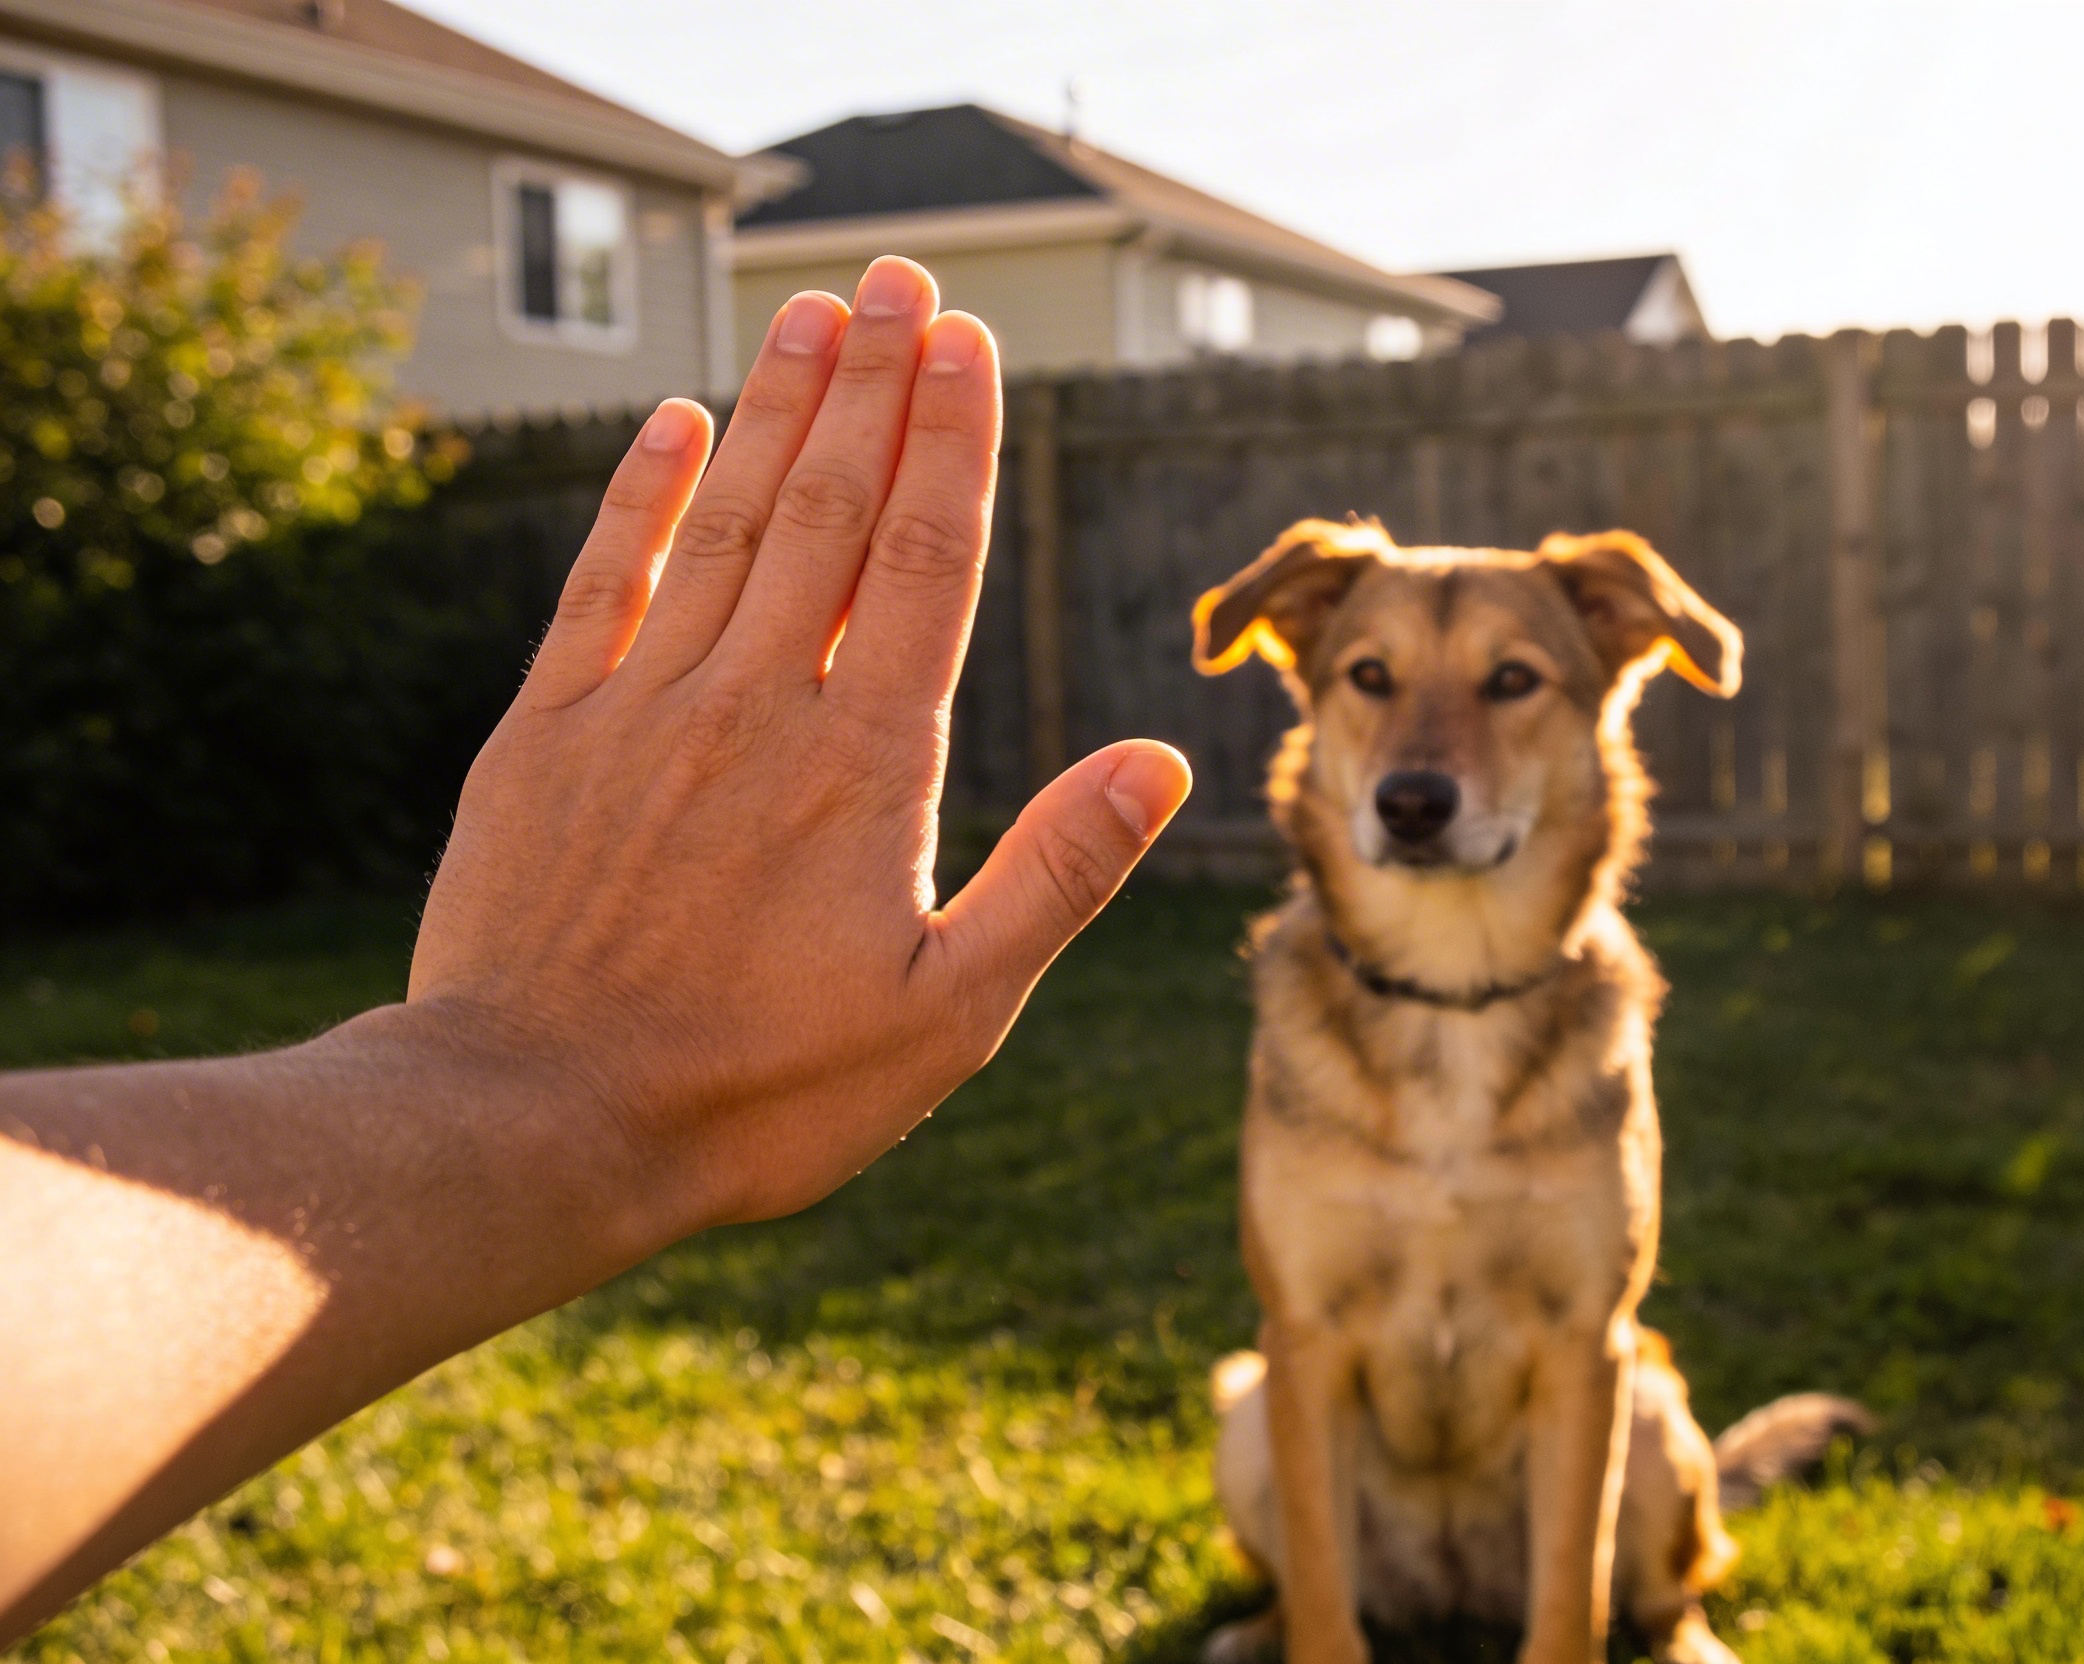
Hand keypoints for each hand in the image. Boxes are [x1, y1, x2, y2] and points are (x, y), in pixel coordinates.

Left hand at [407, 257, 1188, 1233]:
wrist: (534, 1125)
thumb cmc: (756, 1092)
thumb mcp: (947, 1014)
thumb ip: (1055, 874)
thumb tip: (1161, 760)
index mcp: (866, 766)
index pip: (924, 561)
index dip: (952, 441)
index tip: (968, 340)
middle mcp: (758, 707)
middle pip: (831, 509)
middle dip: (876, 386)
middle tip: (905, 280)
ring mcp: (642, 710)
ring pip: (727, 522)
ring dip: (777, 407)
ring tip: (817, 310)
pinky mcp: (543, 736)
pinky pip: (601, 582)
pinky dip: (641, 496)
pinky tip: (672, 422)